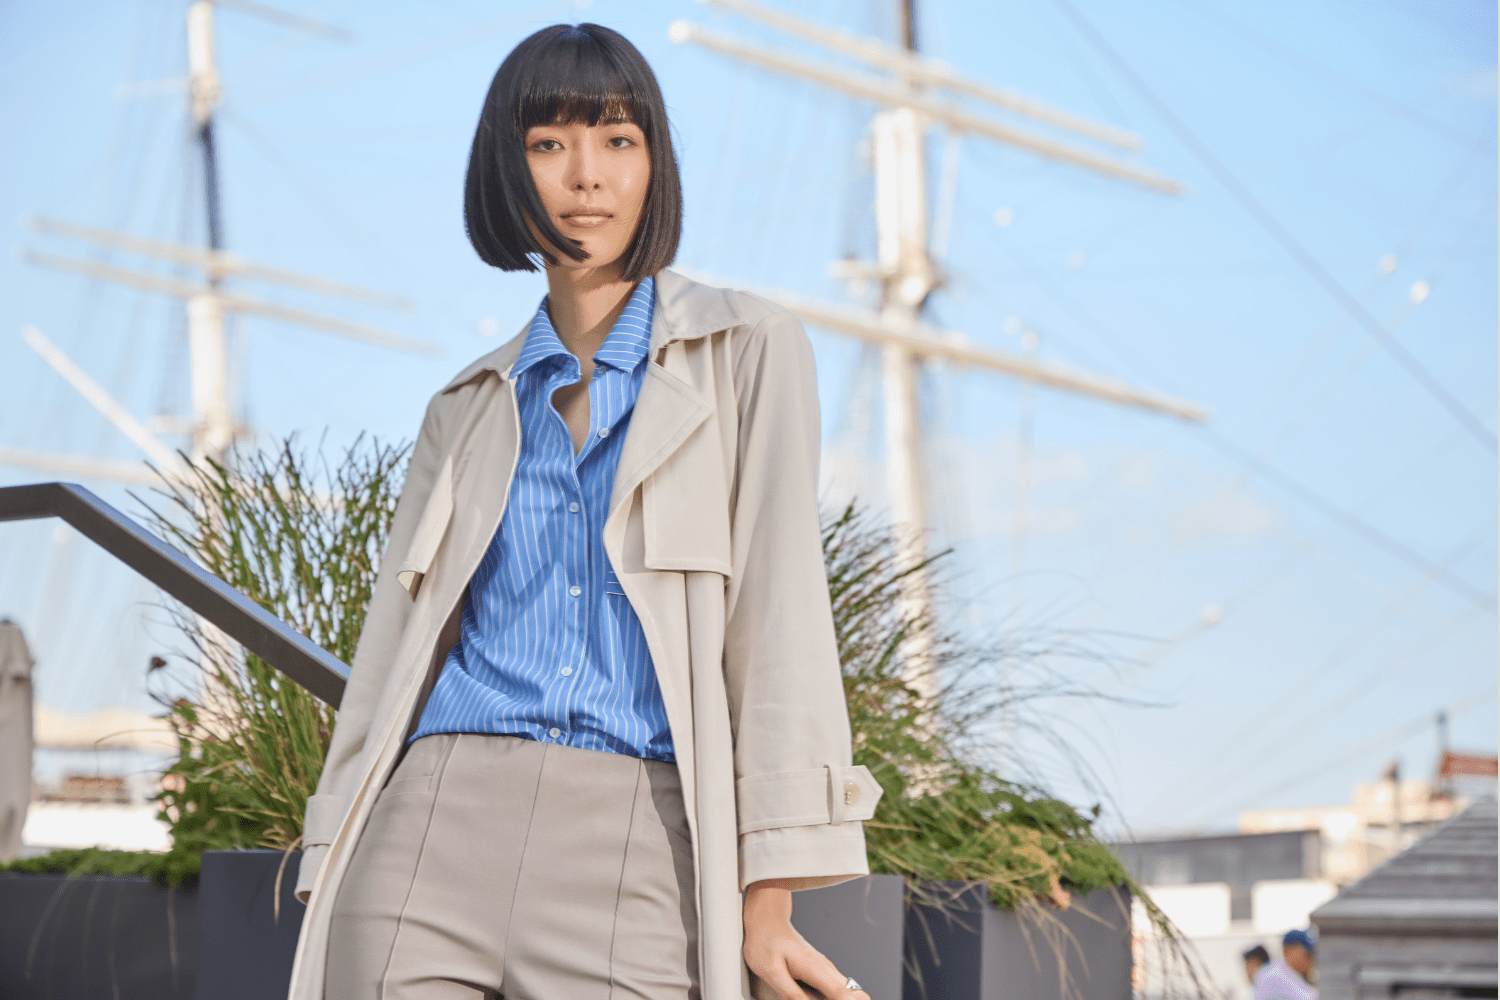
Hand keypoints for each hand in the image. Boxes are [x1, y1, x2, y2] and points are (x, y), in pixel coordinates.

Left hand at [743, 879, 871, 999]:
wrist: (767, 923)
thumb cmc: (766, 944)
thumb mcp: (772, 973)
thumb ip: (792, 993)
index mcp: (816, 968)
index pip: (844, 994)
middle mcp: (827, 968)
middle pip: (856, 993)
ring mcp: (827, 970)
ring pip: (849, 991)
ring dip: (840, 999)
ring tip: (814, 997)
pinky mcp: (823, 973)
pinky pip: (837, 990)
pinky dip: (834, 998)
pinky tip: (814, 998)